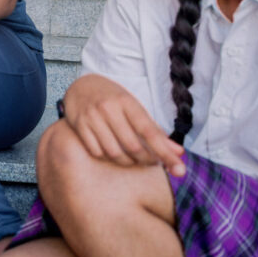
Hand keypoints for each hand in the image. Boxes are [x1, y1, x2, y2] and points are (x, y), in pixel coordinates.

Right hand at [63, 74, 186, 176]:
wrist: (81, 85)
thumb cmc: (113, 99)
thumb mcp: (135, 108)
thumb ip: (155, 130)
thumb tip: (179, 153)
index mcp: (127, 102)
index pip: (150, 132)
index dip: (166, 153)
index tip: (179, 170)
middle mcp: (108, 108)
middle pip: (133, 146)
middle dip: (147, 160)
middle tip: (153, 162)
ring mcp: (92, 117)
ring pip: (114, 152)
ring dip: (128, 162)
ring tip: (134, 159)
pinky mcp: (78, 125)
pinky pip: (96, 152)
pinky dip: (108, 158)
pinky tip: (113, 153)